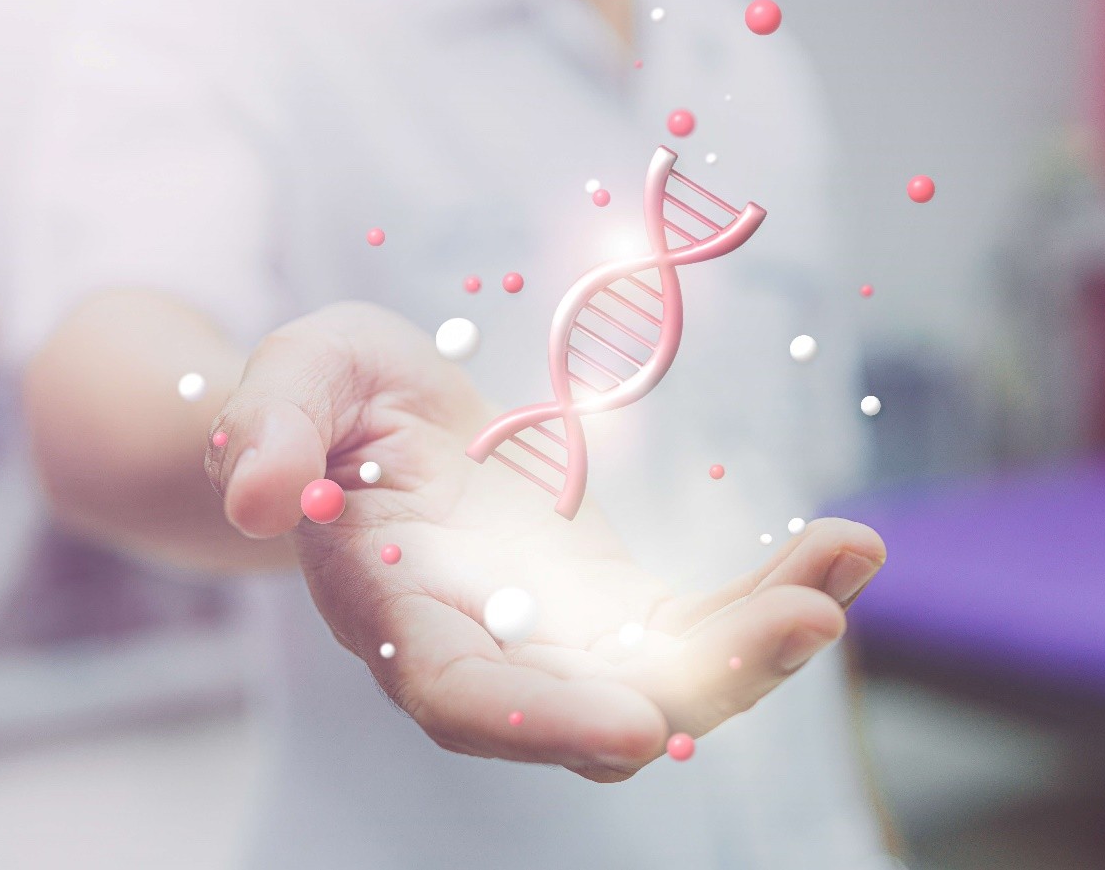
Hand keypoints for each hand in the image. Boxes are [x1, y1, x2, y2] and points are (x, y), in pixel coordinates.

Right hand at [205, 302, 884, 780]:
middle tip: (809, 626)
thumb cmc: (328, 399)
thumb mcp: (289, 378)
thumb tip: (253, 496)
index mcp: (397, 610)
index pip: (463, 696)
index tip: (638, 726)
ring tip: (849, 562)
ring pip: (670, 678)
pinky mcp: (613, 606)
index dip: (541, 719)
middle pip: (596, 706)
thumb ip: (268, 430)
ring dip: (764, 639)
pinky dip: (773, 594)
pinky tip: (850, 548)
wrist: (374, 423)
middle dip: (704, 684)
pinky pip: (701, 623)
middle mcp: (486, 650)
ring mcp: (558, 637)